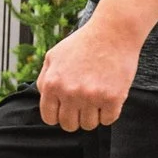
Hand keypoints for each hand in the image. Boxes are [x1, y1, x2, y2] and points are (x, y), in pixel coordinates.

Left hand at [36, 16, 140, 131]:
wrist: (113, 32)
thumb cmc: (83, 43)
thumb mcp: (54, 56)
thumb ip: (44, 79)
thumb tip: (45, 100)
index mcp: (52, 84)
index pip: (50, 118)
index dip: (59, 115)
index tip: (67, 108)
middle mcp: (70, 93)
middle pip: (69, 125)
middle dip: (76, 117)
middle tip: (84, 103)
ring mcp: (92, 97)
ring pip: (89, 125)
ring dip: (93, 115)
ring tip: (97, 97)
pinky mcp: (113, 98)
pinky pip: (108, 120)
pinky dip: (110, 112)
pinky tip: (109, 97)